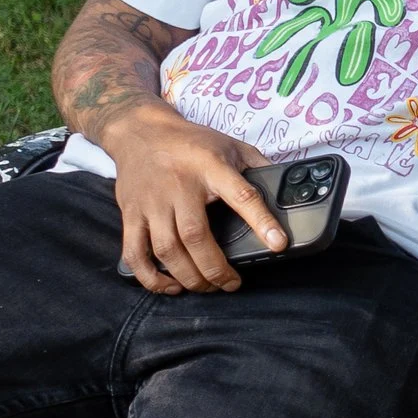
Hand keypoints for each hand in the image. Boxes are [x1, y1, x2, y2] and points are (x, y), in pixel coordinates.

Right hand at [107, 104, 285, 293]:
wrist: (139, 131)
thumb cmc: (189, 142)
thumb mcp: (230, 145)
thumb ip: (258, 166)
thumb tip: (287, 189)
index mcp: (209, 167)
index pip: (240, 195)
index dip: (261, 222)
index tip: (278, 243)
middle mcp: (178, 186)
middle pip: (196, 236)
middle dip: (216, 269)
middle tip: (231, 283)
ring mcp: (151, 202)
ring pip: (167, 250)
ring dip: (189, 276)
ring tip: (206, 286)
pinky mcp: (131, 214)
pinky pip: (135, 253)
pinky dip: (151, 276)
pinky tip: (170, 285)